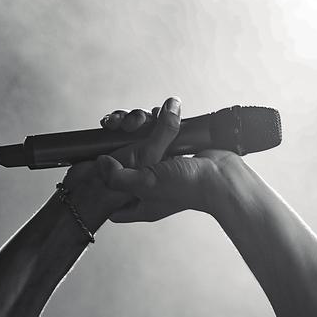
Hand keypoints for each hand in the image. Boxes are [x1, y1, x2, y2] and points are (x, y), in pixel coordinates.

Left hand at [64, 97, 238, 224]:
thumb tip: (99, 163)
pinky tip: (161, 114)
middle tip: (118, 127)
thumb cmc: (188, 186)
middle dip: (118, 142)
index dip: (99, 188)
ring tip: (143, 119)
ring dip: (138, 125)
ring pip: (139, 144)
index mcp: (140, 202)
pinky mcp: (176, 150)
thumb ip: (119, 177)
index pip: (111, 202)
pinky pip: (159, 132)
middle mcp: (149, 186)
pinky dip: (159, 120)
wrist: (224, 176)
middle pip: (121, 165)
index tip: (93, 168)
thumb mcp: (146, 184)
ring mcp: (163, 167)